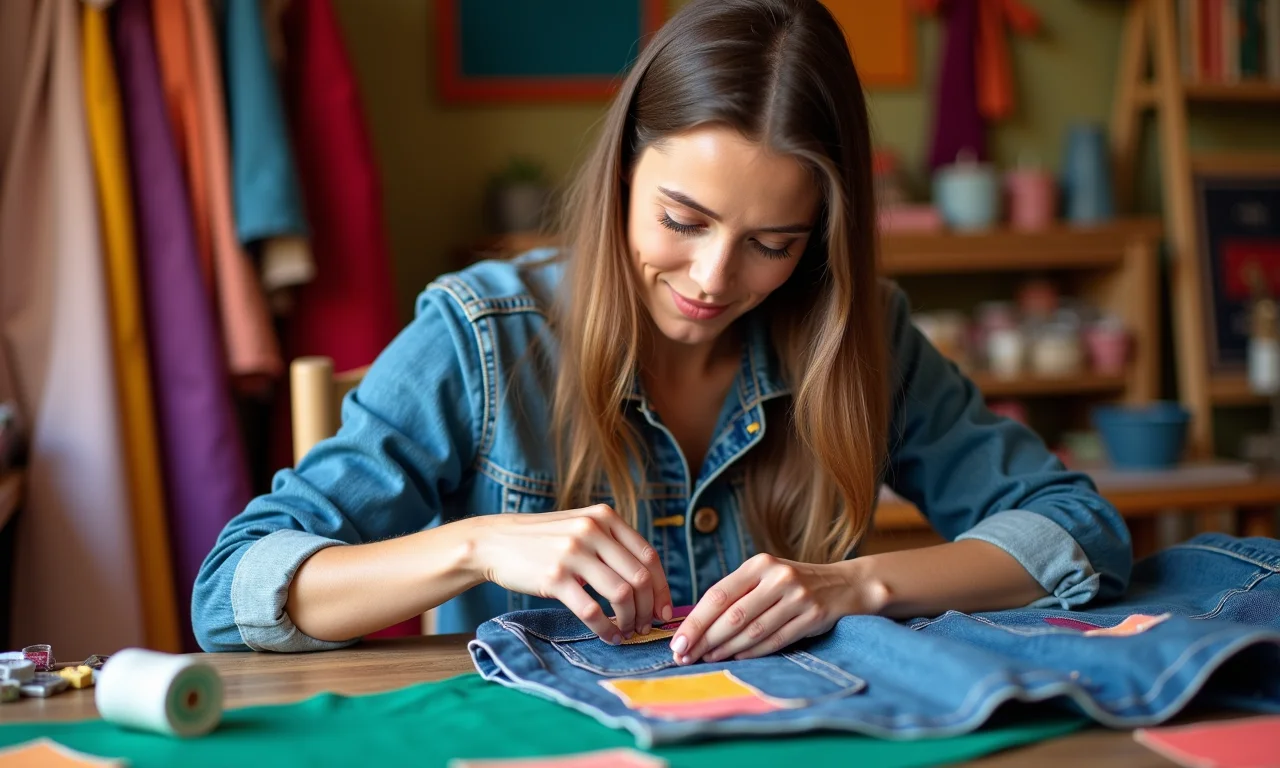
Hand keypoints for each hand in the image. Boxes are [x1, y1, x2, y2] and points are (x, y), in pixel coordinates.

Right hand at [468, 504, 672, 643]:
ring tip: (627, 631)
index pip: (648, 555)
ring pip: (621, 594)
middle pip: (639, 577)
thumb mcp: (580, 526)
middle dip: (648, 608)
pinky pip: (592, 610)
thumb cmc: (542, 540)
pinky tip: (608, 635)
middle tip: (646, 626)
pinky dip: (606, 628)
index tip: (664, 609)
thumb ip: (611, 543)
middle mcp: (592, 530)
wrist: (494, 542)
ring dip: (630, 619)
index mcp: (604, 517)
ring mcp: (573, 553)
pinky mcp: (554, 577)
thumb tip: (647, 581)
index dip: (661, 587)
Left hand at [671, 553, 860, 663]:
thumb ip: (736, 593)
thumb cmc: (792, 584)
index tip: (677, 642)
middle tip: (685, 657)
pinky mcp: (813, 616)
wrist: (844, 584)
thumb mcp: (765, 576)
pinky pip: (775, 641)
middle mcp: (778, 577)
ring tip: (706, 659)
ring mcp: (798, 597)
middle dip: (705, 639)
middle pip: (733, 615)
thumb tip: (695, 624)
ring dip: (725, 649)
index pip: (718, 594)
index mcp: (759, 564)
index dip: (695, 621)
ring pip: (753, 631)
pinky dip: (752, 653)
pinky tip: (735, 659)